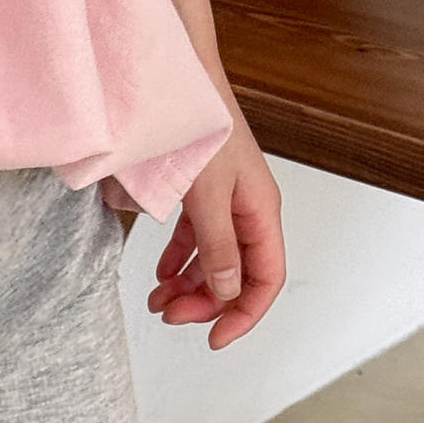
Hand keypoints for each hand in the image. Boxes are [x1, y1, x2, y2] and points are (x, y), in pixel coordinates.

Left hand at [145, 118, 283, 350]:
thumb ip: (217, 246)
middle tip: (168, 316)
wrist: (181, 84)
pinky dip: (179, 263)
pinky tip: (160, 275)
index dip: (244, 315)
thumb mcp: (208, 195)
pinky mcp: (205, 197)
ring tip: (157, 302)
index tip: (214, 338)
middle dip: (205, 303)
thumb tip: (227, 291)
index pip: (266, 280)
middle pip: (237, 277)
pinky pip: (197, 242)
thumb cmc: (201, 128)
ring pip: (215, 263)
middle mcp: (249, 212)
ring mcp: (227, 205)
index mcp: (261, 213)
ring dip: (188, 288)